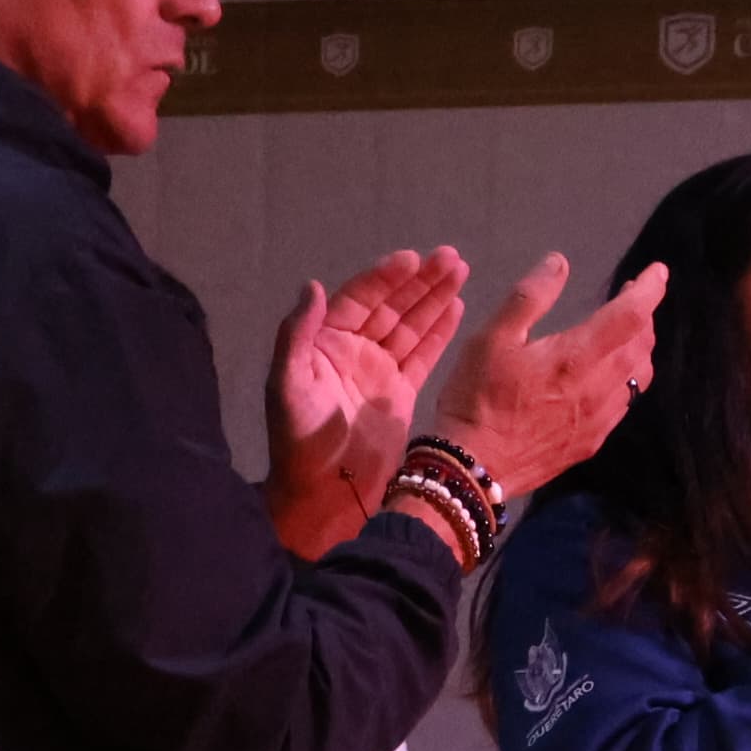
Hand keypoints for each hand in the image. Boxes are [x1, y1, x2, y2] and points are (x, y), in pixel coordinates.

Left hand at [265, 247, 466, 555]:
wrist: (325, 492)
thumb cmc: (302, 439)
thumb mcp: (288, 383)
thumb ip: (297, 334)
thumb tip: (312, 285)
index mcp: (325, 342)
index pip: (360, 299)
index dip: (385, 278)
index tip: (413, 259)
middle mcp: (354, 350)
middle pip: (391, 306)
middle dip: (420, 281)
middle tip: (450, 257)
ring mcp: (380, 371)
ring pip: (412, 325)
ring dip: (435, 298)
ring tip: (461, 272)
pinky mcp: (402, 395)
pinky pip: (424, 355)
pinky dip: (441, 331)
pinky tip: (458, 308)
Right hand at [429, 252, 671, 501]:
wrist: (475, 465)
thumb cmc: (477, 396)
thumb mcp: (492, 337)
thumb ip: (529, 297)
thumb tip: (559, 262)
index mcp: (578, 357)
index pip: (631, 316)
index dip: (650, 289)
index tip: (658, 271)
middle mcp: (601, 388)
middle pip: (641, 344)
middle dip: (642, 314)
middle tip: (631, 295)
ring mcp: (602, 418)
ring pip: (639, 375)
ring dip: (639, 346)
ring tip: (625, 329)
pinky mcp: (595, 439)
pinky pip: (626, 401)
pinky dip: (628, 376)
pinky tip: (611, 372)